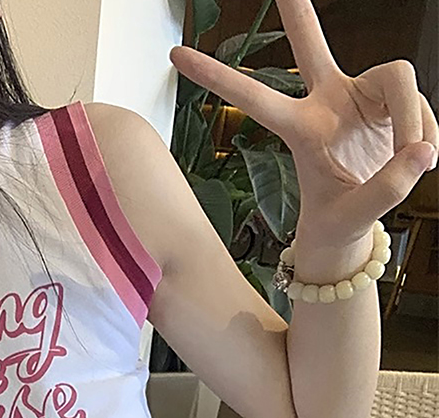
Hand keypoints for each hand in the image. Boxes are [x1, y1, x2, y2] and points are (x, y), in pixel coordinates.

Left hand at [169, 0, 438, 244]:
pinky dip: (428, 135)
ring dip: (415, 120)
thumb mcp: (353, 216)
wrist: (354, 224)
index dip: (217, 77)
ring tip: (415, 159)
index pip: (255, 98)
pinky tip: (421, 159)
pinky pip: (422, 107)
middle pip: (312, 47)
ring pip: (401, 77)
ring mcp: (360, 98)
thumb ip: (386, 189)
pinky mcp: (391, 102)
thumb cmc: (338, 220)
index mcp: (301, 130)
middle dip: (299, 14)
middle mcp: (328, 103)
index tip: (176, 55)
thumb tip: (421, 152)